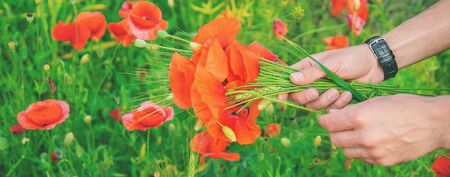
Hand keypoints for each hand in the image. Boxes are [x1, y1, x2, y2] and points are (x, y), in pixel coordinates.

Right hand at [279, 45, 383, 109]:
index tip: (282, 97)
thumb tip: (291, 79)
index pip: (289, 79)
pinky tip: (347, 95)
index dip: (283, 89)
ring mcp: (323, 91)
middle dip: (306, 96)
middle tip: (316, 92)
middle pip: (298, 96)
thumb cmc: (352, 58)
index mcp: (308, 67)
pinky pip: (329, 109)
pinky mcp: (334, 100)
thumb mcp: (331, 63)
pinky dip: (338, 104)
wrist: (374, 65)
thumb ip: (312, 72)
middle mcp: (312, 80)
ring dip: (325, 101)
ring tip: (338, 91)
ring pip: (314, 105)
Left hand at [318, 94, 449, 165]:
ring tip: (358, 133)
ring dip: (347, 142)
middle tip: (342, 125)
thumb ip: (353, 110)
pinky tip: (371, 140)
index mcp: (360, 117)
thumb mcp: (375, 101)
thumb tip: (333, 116)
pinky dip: (361, 150)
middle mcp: (364, 136)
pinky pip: (361, 157)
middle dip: (335, 131)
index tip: (327, 118)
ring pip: (346, 151)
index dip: (325, 120)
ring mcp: (373, 151)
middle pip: (334, 139)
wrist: (433, 123)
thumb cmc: (404, 106)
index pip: (328, 123)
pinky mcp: (382, 161)